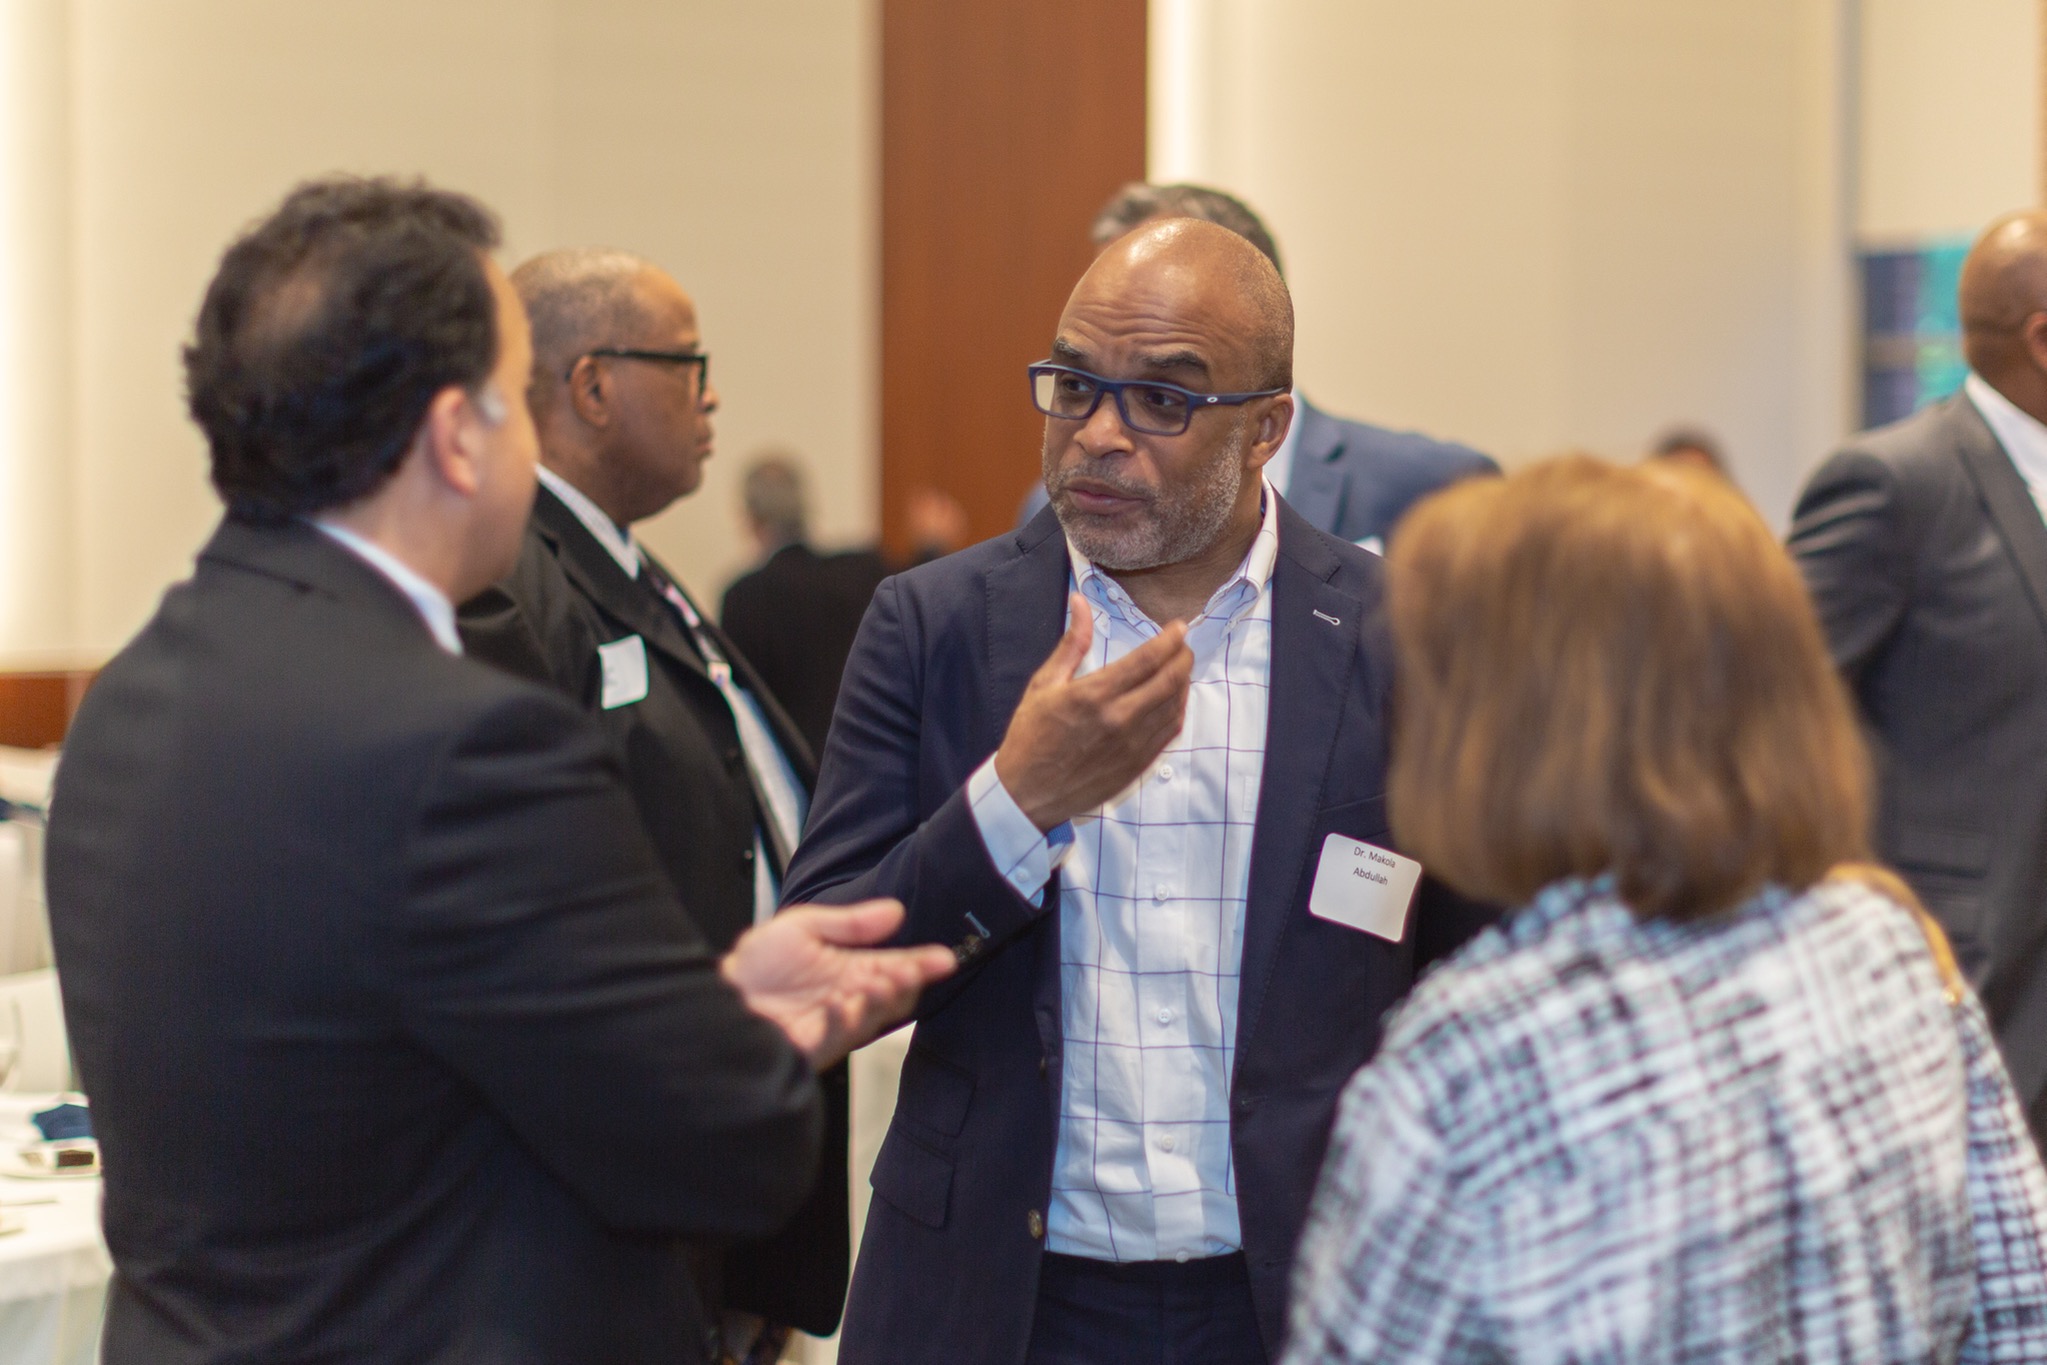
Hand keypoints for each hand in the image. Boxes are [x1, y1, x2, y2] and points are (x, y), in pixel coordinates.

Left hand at [721, 900, 956, 1069]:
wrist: (715, 996)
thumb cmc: (757, 966)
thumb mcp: (803, 927)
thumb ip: (849, 923)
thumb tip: (895, 910)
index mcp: (851, 970)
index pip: (897, 967)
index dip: (923, 964)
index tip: (944, 957)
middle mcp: (848, 999)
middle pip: (893, 997)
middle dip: (905, 984)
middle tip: (907, 970)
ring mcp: (831, 1025)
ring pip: (869, 1019)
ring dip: (877, 1002)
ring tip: (877, 982)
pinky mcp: (810, 1045)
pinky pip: (830, 1038)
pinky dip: (836, 1022)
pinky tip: (834, 1005)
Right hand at [993, 593, 1192, 830]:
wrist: (1028, 792)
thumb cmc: (1031, 735)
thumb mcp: (1044, 684)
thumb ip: (1071, 643)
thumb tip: (1080, 602)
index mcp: (1094, 694)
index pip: (1147, 659)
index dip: (1170, 639)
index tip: (1178, 627)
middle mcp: (1119, 718)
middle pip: (1170, 680)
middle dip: (1183, 657)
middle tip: (1183, 645)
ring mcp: (1132, 744)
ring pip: (1175, 706)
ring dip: (1184, 682)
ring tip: (1180, 668)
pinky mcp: (1138, 764)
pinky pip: (1170, 732)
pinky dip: (1178, 710)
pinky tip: (1174, 699)